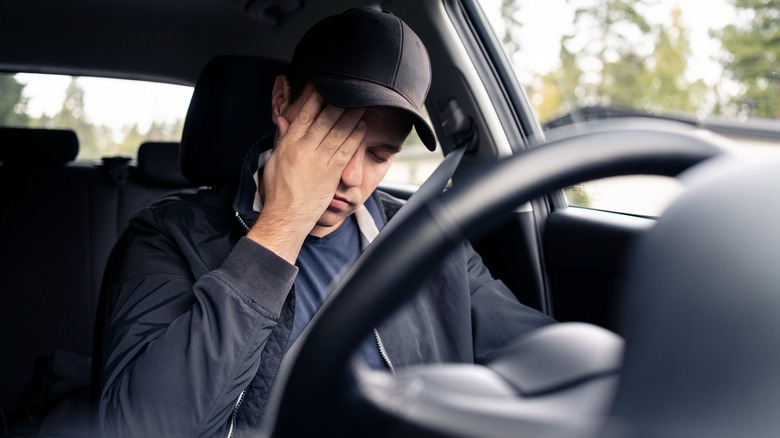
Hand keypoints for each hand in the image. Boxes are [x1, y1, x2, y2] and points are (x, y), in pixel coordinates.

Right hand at [247, 90, 366, 262]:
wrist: (286, 217)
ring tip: (361, 102)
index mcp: (289, 144)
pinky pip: (346, 150)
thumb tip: (284, 119)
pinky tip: (362, 125)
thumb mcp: (274, 161)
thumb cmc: (278, 191)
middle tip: (349, 89)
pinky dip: (355, 136)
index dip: (315, 98)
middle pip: (324, 119)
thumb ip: (283, 139)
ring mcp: (319, 161)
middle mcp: (304, 150)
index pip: (304, 115)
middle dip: (338, 102)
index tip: (325, 86)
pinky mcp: (332, 173)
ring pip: (338, 132)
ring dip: (351, 115)